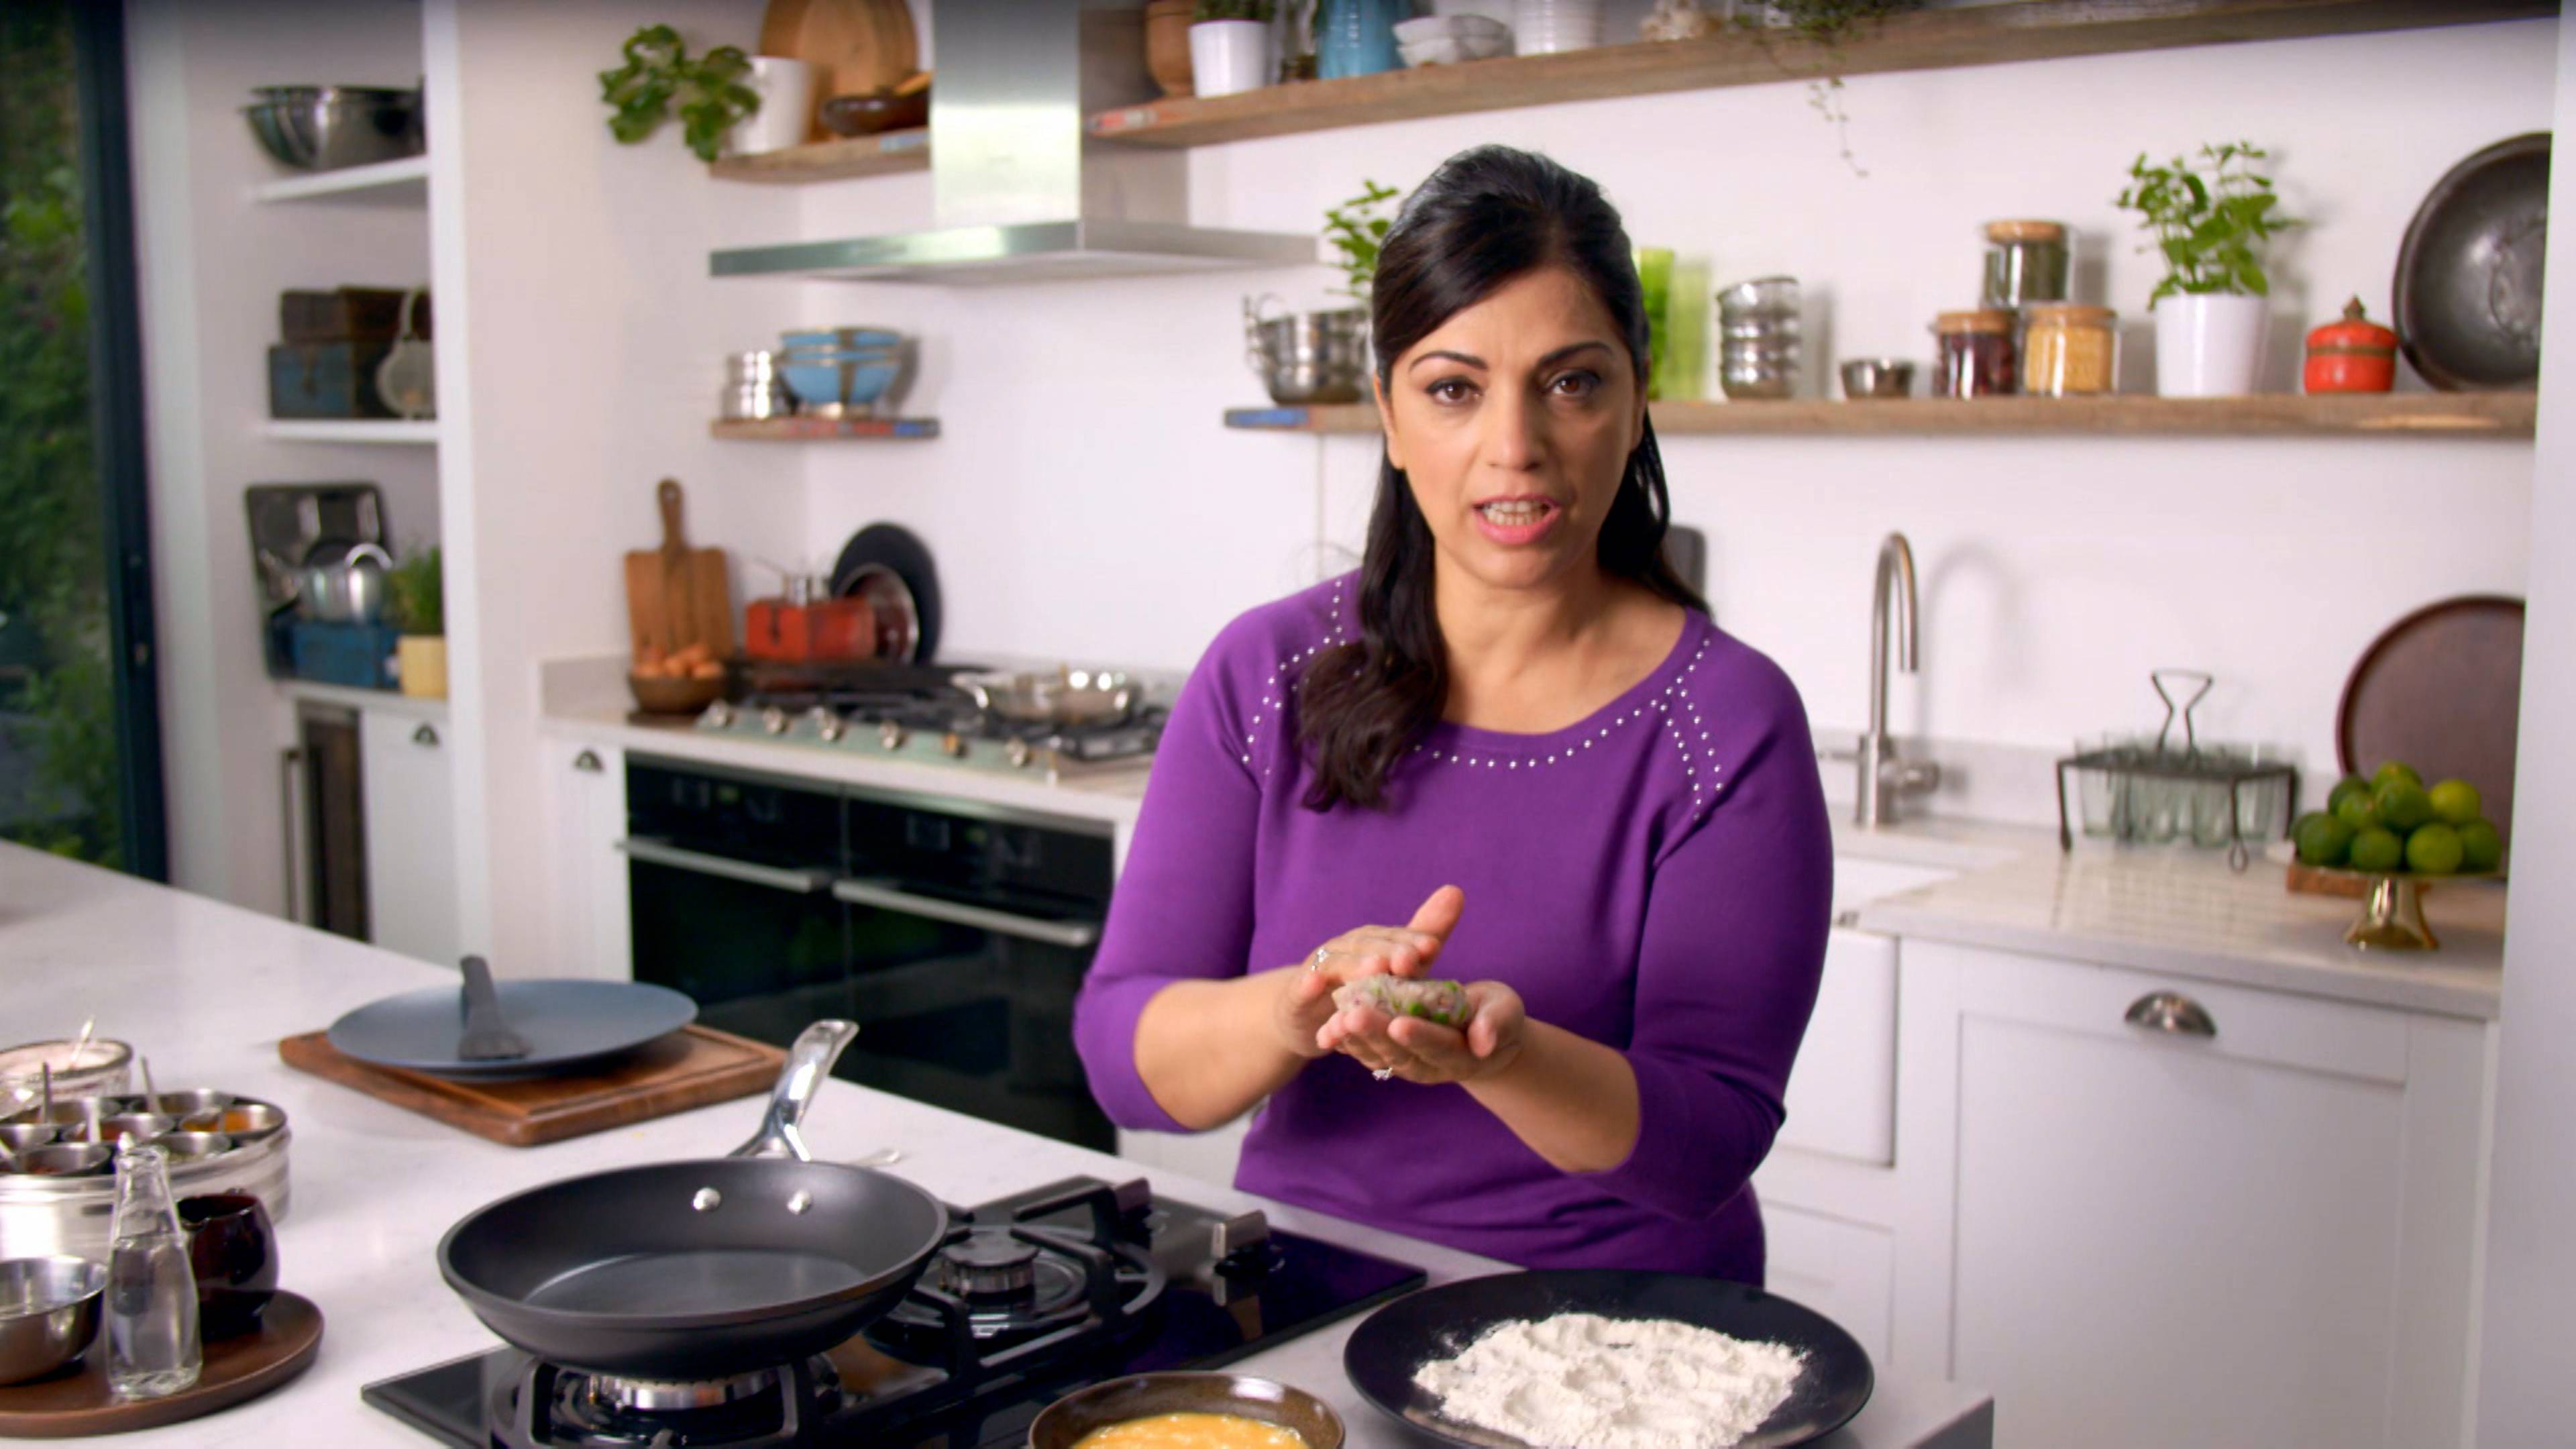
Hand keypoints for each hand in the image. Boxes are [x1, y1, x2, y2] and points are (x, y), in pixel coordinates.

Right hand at [1271, 886, 1464, 1059]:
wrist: (1308, 1012)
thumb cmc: (1362, 985)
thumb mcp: (1397, 967)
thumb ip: (1424, 935)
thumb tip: (1456, 890)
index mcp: (1373, 942)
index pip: (1395, 938)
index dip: (1413, 941)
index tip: (1433, 948)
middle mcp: (1346, 948)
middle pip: (1368, 946)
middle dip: (1389, 951)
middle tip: (1409, 961)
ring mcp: (1320, 967)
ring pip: (1338, 964)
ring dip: (1355, 966)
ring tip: (1374, 970)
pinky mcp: (1297, 991)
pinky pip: (1302, 986)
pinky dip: (1307, 984)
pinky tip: (1314, 985)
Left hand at [1317, 980, 1525, 1086]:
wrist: (1483, 1036)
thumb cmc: (1497, 1015)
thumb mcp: (1505, 1012)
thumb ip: (1495, 1024)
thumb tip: (1484, 1043)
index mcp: (1461, 1054)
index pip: (1438, 1046)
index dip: (1419, 1036)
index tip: (1399, 1023)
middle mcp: (1431, 1066)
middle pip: (1401, 1053)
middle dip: (1376, 1035)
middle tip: (1354, 1015)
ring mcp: (1409, 1064)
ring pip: (1379, 1055)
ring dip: (1356, 1040)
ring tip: (1335, 1021)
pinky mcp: (1392, 1056)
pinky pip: (1367, 1051)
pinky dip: (1348, 1041)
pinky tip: (1329, 1027)